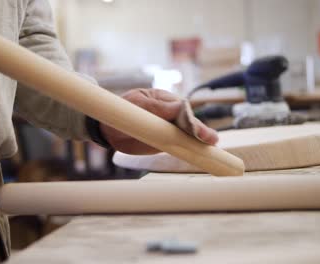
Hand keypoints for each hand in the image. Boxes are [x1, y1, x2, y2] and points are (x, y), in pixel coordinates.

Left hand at [100, 88, 218, 154]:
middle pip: (189, 122)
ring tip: (211, 144)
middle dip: (199, 130)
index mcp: (166, 100)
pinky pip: (179, 145)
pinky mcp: (165, 141)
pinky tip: (200, 152)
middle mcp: (171, 114)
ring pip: (187, 134)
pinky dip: (189, 148)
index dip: (190, 118)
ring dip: (198, 140)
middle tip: (210, 139)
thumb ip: (157, 106)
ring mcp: (169, 129)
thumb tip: (179, 106)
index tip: (195, 127)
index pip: (182, 109)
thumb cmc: (123, 109)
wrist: (108, 128)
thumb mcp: (138, 103)